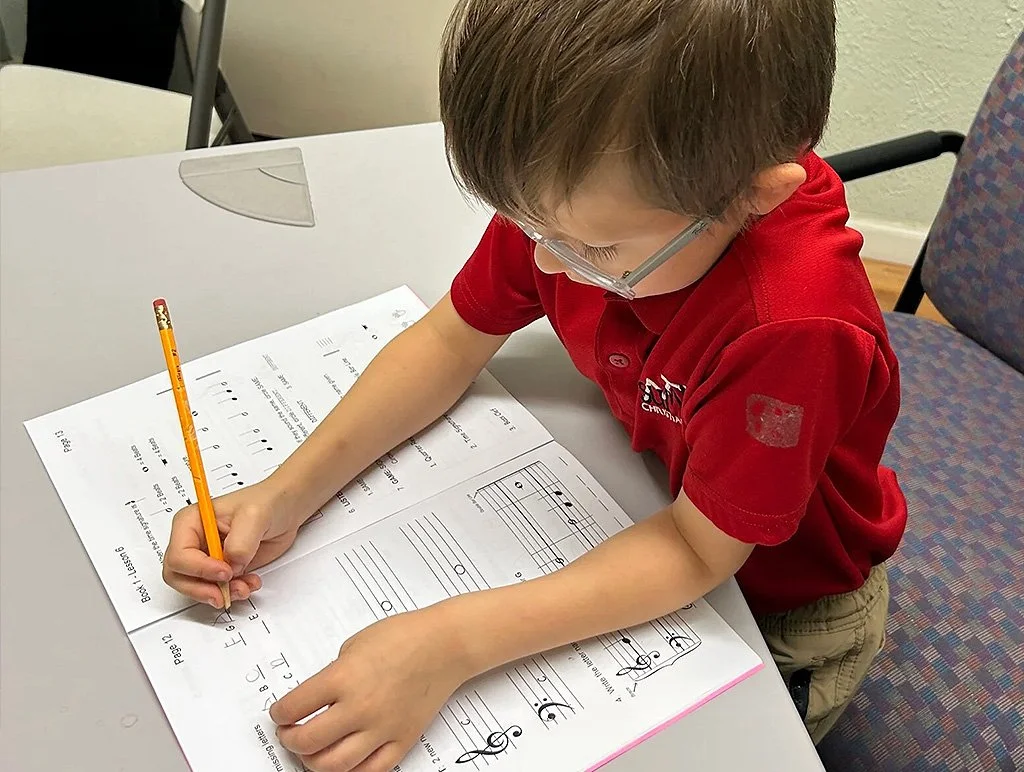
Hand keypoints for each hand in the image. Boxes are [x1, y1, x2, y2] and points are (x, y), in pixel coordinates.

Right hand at [162, 477, 305, 606]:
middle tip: (224, 593)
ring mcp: (207, 558)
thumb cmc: (266, 501)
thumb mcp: (254, 515)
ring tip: (244, 586)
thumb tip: (232, 565)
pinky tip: (249, 583)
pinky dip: (232, 593)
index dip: (199, 569)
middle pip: (179, 576)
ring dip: (220, 593)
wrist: (284, 510)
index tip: (225, 572)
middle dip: (202, 589)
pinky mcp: (222, 570)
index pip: (179, 555)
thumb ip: (240, 542)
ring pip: (196, 588)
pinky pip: (217, 590)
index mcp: (190, 522)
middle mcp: (194, 541)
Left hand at [270, 607, 471, 771]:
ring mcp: (382, 728)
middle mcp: (360, 707)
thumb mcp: (354, 646)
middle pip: (308, 742)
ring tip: (311, 750)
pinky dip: (350, 771)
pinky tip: (343, 760)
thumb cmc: (404, 636)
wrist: (445, 644)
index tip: (280, 713)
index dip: (280, 713)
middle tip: (289, 733)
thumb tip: (314, 701)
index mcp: (343, 678)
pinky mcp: (402, 740)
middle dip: (290, 739)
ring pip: (334, 765)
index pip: (294, 707)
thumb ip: (332, 675)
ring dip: (313, 761)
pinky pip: (370, 770)